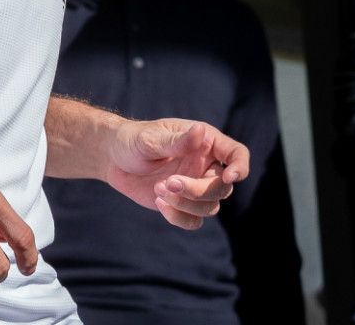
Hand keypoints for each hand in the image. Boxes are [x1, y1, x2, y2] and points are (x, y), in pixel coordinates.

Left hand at [103, 119, 248, 229]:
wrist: (114, 159)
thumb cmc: (133, 140)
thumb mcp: (151, 138)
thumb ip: (177, 141)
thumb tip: (200, 132)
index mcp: (206, 143)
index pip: (237, 154)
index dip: (240, 167)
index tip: (229, 177)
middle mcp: (206, 166)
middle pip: (223, 187)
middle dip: (198, 190)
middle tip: (169, 183)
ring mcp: (196, 187)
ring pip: (210, 207)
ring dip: (185, 204)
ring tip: (159, 189)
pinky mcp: (183, 205)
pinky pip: (193, 221)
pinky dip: (178, 217)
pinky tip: (159, 202)